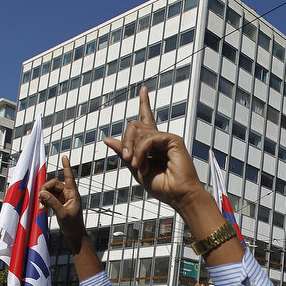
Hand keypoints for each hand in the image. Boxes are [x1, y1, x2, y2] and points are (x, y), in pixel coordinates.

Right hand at [39, 156, 85, 247]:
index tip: (65, 156)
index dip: (66, 167)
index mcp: (73, 194)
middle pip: (53, 184)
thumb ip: (52, 202)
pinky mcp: (58, 203)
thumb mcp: (62, 214)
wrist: (74, 234)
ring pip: (49, 191)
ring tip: (42, 207)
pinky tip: (42, 209)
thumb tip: (42, 192)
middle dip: (45, 190)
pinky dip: (44, 201)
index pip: (69, 177)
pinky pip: (48, 197)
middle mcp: (68, 194)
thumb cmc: (72, 225)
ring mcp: (62, 198)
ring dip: (43, 197)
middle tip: (40, 198)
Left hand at [103, 88, 203, 209]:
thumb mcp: (136, 169)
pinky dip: (141, 151)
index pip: (147, 119)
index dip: (145, 103)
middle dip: (125, 140)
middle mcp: (160, 139)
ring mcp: (167, 138)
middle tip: (127, 159)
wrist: (178, 196)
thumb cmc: (162, 186)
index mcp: (153, 145)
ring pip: (139, 130)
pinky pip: (149, 138)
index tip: (143, 89)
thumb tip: (107, 139)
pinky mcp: (173, 140)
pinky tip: (142, 164)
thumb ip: (124, 153)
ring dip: (132, 149)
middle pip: (135, 125)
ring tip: (137, 166)